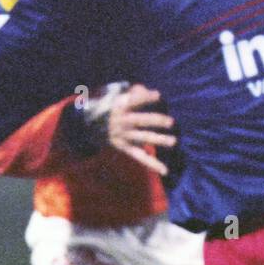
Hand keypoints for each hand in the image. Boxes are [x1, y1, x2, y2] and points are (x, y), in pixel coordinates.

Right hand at [62, 83, 176, 175]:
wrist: (90, 126)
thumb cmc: (113, 108)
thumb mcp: (120, 98)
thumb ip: (137, 94)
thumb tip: (154, 93)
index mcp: (120, 106)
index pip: (133, 101)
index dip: (145, 97)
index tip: (158, 95)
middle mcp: (121, 121)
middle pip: (139, 120)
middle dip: (155, 120)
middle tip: (171, 122)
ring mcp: (123, 136)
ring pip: (142, 137)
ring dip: (158, 140)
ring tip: (173, 141)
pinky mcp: (125, 148)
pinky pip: (140, 156)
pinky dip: (152, 164)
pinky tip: (165, 171)